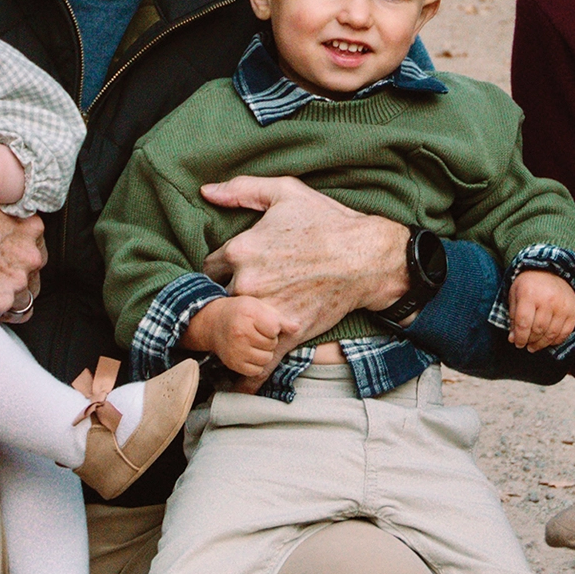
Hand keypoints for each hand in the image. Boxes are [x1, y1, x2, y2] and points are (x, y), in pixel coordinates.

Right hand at [184, 296, 292, 383]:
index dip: (274, 327)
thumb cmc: (240, 312)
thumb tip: (297, 328)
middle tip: (258, 333)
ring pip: (266, 359)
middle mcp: (241, 332)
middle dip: (269, 340)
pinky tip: (250, 353)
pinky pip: (256, 370)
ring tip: (255, 343)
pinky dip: (257, 364)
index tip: (266, 324)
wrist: (214, 323)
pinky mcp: (234, 364)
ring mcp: (236, 350)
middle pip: (272, 344)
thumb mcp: (259, 306)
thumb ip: (280, 318)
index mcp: (249, 314)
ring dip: (265, 353)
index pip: (275, 328)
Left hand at [199, 176, 408, 375]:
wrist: (367, 256)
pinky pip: (258, 361)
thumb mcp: (285, 193)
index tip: (229, 275)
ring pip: (233, 329)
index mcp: (241, 248)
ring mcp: (266, 310)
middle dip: (225, 301)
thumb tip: (207, 192)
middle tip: (235, 303)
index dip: (219, 271)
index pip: (209, 266)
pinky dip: (247, 375)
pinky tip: (238, 384)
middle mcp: (247, 281)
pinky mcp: (286, 334)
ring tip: (237, 334)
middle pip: (217, 299)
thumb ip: (242, 190)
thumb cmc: (328, 221)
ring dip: (234, 333)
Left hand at [507, 270, 574, 350]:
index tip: (517, 344)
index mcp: (529, 294)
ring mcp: (562, 305)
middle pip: (538, 330)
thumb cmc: (529, 284)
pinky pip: (565, 332)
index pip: (523, 323)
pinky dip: (556, 341)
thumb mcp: (515, 295)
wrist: (551, 270)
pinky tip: (548, 341)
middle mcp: (547, 299)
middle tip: (526, 345)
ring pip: (551, 334)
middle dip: (530, 341)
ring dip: (542, 344)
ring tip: (535, 346)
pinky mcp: (573, 311)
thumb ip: (513, 317)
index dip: (520, 338)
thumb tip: (513, 339)